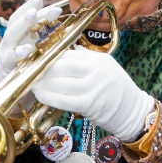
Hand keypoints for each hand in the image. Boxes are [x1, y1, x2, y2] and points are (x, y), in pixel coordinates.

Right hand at [0, 0, 61, 85]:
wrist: (11, 83)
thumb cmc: (27, 60)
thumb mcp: (36, 44)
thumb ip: (45, 31)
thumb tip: (60, 14)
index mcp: (19, 32)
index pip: (22, 15)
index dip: (29, 5)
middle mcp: (11, 38)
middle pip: (18, 21)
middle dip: (29, 11)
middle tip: (39, 5)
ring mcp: (7, 50)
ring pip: (12, 34)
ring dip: (22, 24)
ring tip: (32, 14)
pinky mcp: (7, 65)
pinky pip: (11, 57)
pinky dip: (18, 53)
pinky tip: (26, 50)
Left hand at [30, 49, 154, 141]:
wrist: (133, 111)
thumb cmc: (116, 89)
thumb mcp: (105, 67)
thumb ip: (85, 59)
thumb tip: (60, 51)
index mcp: (99, 60)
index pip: (68, 53)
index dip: (48, 56)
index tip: (35, 59)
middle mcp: (96, 72)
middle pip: (61, 66)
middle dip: (41, 68)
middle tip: (28, 71)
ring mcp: (92, 89)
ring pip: (59, 83)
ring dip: (41, 83)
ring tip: (30, 83)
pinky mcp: (89, 105)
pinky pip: (63, 100)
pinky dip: (48, 97)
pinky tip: (39, 95)